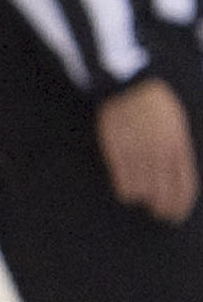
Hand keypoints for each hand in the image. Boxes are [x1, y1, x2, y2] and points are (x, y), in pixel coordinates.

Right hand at [98, 76, 198, 223]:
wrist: (130, 86)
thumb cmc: (157, 103)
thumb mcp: (178, 124)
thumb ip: (180, 150)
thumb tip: (179, 175)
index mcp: (178, 145)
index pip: (184, 185)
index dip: (181, 205)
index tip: (177, 215)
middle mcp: (159, 153)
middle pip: (164, 193)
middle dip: (164, 209)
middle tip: (162, 216)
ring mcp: (137, 154)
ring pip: (144, 192)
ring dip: (146, 200)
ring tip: (146, 200)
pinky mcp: (117, 153)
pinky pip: (123, 183)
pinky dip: (127, 192)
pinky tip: (130, 192)